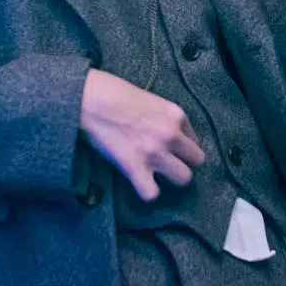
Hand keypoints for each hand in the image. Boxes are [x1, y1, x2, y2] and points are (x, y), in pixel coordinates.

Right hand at [78, 69, 206, 201]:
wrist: (89, 98)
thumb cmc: (114, 92)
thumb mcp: (151, 99)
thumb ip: (164, 117)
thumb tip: (168, 133)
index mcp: (176, 114)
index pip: (195, 140)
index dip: (183, 146)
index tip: (171, 148)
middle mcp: (171, 134)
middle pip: (197, 161)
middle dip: (184, 163)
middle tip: (168, 163)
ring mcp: (155, 152)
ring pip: (183, 178)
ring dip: (171, 178)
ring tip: (157, 175)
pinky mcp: (134, 167)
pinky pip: (151, 193)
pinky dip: (147, 192)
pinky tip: (140, 183)